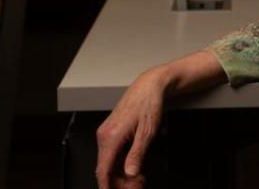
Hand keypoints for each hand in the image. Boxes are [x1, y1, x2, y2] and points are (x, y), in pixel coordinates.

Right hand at [95, 68, 166, 188]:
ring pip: (108, 162)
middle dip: (119, 182)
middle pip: (105, 168)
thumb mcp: (148, 132)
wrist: (149, 86)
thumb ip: (137, 154)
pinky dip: (120, 162)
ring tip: (139, 178)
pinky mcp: (109, 131)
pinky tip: (133, 166)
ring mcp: (105, 132)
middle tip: (137, 185)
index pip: (103, 170)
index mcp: (111, 136)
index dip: (109, 186)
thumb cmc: (149, 104)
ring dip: (120, 173)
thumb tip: (130, 172)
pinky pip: (111, 153)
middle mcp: (104, 135)